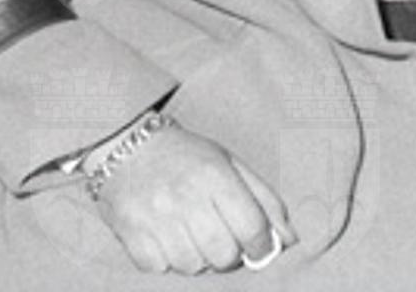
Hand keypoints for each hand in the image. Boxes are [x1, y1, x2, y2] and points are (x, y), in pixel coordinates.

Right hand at [92, 121, 295, 273]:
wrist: (125, 145)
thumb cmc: (186, 156)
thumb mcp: (229, 163)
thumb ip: (262, 199)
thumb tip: (290, 240)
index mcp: (214, 174)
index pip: (251, 227)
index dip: (262, 246)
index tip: (259, 249)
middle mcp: (185, 196)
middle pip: (223, 255)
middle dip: (229, 253)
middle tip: (220, 238)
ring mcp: (155, 218)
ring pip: (193, 266)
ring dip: (197, 257)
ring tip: (190, 234)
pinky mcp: (131, 235)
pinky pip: (161, 270)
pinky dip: (167, 261)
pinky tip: (166, 237)